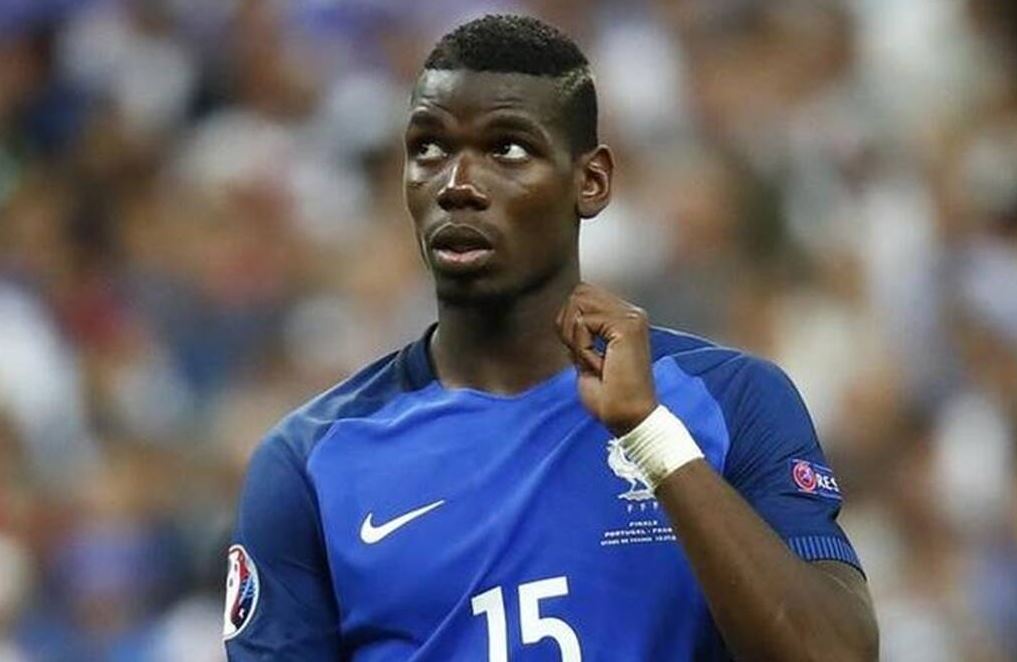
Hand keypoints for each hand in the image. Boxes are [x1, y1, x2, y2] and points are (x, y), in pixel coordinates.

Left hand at [555, 282, 657, 435]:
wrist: (629, 417)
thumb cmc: (609, 396)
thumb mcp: (586, 357)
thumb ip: (579, 334)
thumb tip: (563, 316)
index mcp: (625, 318)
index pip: (584, 294)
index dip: (569, 321)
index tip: (579, 352)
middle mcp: (631, 312)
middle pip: (579, 293)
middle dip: (568, 324)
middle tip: (580, 355)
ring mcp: (631, 317)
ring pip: (578, 304)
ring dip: (574, 336)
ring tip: (591, 361)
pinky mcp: (627, 327)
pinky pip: (583, 324)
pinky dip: (582, 348)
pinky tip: (599, 366)